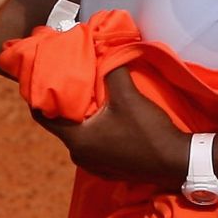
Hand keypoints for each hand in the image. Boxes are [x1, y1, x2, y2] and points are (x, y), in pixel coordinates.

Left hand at [33, 66, 189, 183]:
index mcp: (77, 140)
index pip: (42, 116)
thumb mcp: (128, 96)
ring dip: (81, 114)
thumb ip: (111, 71)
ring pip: (78, 132)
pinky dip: (93, 127)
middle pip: (61, 123)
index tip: (43, 76)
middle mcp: (79, 155)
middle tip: (69, 78)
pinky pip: (92, 141)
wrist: (178, 162)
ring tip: (88, 91)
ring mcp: (93, 164)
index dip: (38, 94)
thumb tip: (101, 50)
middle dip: (64, 100)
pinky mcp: (107, 167)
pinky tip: (104, 112)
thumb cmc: (149, 131)